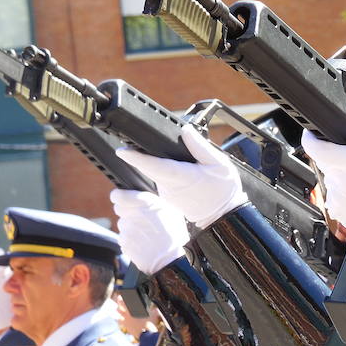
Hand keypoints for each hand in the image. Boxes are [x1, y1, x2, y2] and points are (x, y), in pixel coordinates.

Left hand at [110, 190, 190, 274]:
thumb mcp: (171, 211)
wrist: (169, 259)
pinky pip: (123, 237)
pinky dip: (130, 239)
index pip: (118, 195)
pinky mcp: (123, 242)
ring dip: (130, 226)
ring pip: (122, 223)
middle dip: (127, 211)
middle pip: (118, 208)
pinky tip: (142, 242)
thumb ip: (154, 202)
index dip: (119, 196)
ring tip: (145, 233)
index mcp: (145, 203)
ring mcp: (126, 229)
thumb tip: (143, 198)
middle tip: (140, 218)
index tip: (122, 199)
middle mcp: (133, 214)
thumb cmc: (173, 234)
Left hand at [116, 126, 247, 228]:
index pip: (154, 166)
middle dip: (141, 155)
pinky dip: (162, 172)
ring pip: (154, 173)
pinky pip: (159, 180)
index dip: (137, 158)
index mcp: (182, 177)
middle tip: (137, 143)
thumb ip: (200, 147)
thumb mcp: (220, 164)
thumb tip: (185, 130)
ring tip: (173, 160)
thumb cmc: (223, 191)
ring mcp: (166, 193)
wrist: (222, 215)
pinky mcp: (166, 197)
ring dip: (155, 163)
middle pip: (150, 167)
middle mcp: (170, 187)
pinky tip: (177, 170)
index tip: (123, 151)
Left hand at [301, 100, 345, 242]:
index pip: (314, 146)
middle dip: (338, 158)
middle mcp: (338, 180)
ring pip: (332, 179)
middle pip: (326, 161)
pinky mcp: (337, 212)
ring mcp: (336, 197)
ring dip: (343, 177)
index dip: (310, 137)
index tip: (313, 133)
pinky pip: (335, 197)